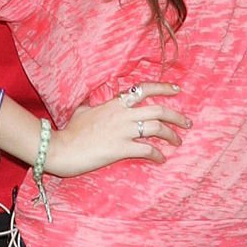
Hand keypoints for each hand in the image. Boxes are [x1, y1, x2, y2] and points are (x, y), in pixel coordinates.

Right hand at [46, 82, 190, 176]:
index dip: (163, 88)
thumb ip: (91, 105)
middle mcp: (122, 114)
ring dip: (171, 135)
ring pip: (156, 128)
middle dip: (176, 116)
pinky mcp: (120, 149)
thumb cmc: (70, 131)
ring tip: (178, 141)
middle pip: (158, 110)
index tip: (177, 90)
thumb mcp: (81, 111)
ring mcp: (122, 131)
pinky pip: (146, 150)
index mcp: (114, 103)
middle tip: (187, 123)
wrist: (60, 148)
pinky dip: (157, 154)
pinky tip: (161, 159)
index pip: (143, 89)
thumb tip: (89, 103)